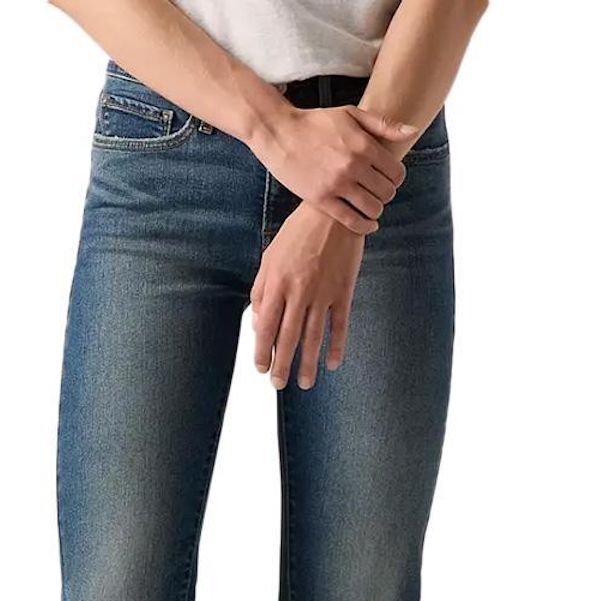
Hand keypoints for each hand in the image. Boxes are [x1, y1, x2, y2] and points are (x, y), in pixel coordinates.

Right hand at [248, 105, 411, 234]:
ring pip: (372, 209)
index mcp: (363, 145)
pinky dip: (364, 226)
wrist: (280, 134)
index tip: (389, 179)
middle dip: (386, 194)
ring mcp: (337, 185)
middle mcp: (353, 166)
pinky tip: (367, 223)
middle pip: (387, 192)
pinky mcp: (322, 200)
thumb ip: (383, 124)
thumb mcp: (351, 114)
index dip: (397, 178)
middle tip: (379, 192)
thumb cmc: (317, 122)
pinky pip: (352, 221)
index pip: (396, 172)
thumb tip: (413, 131)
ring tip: (370, 205)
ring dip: (376, 210)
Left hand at [251, 204, 365, 390]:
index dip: (263, 350)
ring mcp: (323, 292)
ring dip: (308, 363)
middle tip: (279, 385)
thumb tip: (258, 324)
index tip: (261, 368)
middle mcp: (299, 291)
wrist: (333, 212)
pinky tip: (334, 364)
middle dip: (283, 364)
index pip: (267, 326)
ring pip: (314, 336)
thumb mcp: (270, 258)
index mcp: (277, 283)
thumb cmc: (297, 235)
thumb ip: (261, 291)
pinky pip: (340, 324)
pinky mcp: (344, 290)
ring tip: (304, 383)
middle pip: (288, 337)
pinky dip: (337, 346)